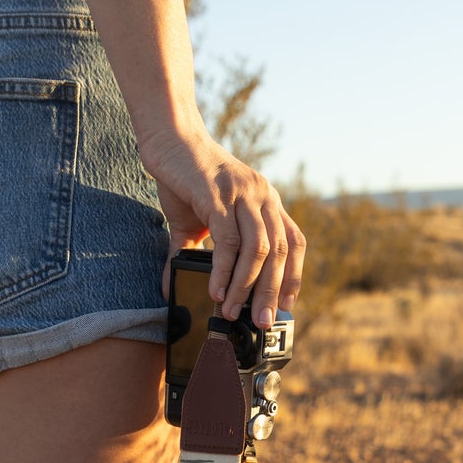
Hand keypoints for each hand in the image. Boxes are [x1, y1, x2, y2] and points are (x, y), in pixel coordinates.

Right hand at [138, 128, 304, 328]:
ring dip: (247, 287)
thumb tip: (173, 284)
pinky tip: (216, 290)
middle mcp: (263, 196)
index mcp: (266, 201)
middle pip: (279, 253)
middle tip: (261, 322)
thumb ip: (195, 252)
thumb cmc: (185, 179)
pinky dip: (225, 271)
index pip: (294, 242)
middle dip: (271, 292)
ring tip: (233, 311)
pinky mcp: (218, 196)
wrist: (168, 140)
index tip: (286, 305)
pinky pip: (229, 241)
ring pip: (258, 250)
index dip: (294, 276)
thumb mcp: (198, 220)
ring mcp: (243, 195)